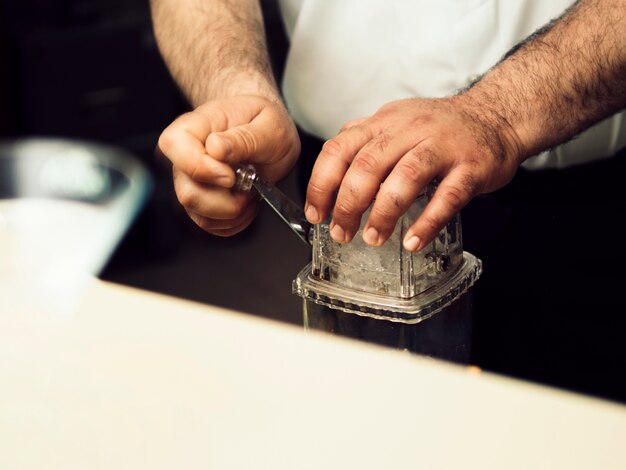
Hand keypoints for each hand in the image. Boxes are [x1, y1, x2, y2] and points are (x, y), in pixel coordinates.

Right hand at [157, 95, 299, 235]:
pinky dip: (236, 221)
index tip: (232, 175)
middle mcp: (185, 157)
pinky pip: (212, 225)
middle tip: (249, 184)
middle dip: (227, 200)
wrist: (266, 135)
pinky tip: (246, 202)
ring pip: (201, 216)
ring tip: (251, 192)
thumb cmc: (264, 123)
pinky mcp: (200, 204)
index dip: (203, 168)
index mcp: (194, 127)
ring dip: (235, 212)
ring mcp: (190, 183)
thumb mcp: (269, 125)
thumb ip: (244, 137)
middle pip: (188, 193)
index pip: (174, 146)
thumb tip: (216, 147)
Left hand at [304, 95, 523, 250]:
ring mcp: (443, 145)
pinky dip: (428, 222)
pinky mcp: (472, 166)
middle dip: (348, 204)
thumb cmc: (440, 129)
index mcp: (384, 122)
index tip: (316, 213)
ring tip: (373, 238)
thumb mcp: (395, 124)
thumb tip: (328, 173)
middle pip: (369, 164)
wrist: (496, 117)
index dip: (321, 183)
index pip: (340, 148)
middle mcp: (410, 128)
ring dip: (384, 213)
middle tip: (342, 233)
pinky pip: (448, 196)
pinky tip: (413, 241)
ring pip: (406, 176)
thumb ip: (363, 143)